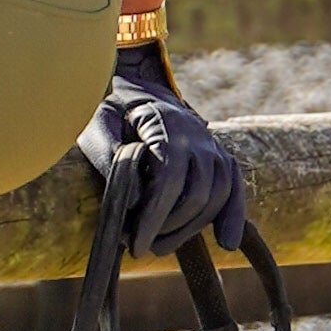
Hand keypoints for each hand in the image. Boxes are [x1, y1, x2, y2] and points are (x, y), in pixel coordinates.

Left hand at [78, 41, 248, 255]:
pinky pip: (234, 186)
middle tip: (140, 246)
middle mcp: (197, 134)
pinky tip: (227, 242)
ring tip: (160, 245)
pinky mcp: (220, 155)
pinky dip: (233, 214)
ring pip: (217, 195)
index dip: (153, 217)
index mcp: (165, 123)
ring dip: (191, 228)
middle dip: (169, 228)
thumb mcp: (96, 125)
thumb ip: (108, 158)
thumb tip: (132, 203)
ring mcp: (212, 144)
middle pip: (197, 194)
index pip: (169, 180)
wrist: (139, 85)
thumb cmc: (112, 109)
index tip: (134, 243)